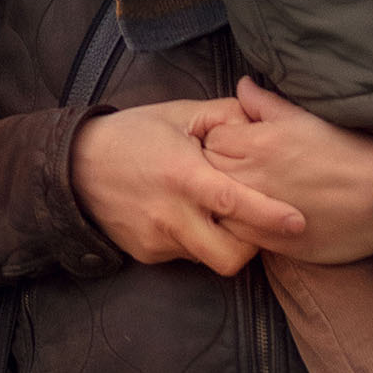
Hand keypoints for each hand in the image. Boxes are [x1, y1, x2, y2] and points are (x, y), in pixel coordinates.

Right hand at [69, 100, 306, 274]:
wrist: (74, 167)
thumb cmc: (132, 134)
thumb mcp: (177, 114)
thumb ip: (224, 115)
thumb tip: (261, 117)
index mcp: (181, 175)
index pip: (233, 202)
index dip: (268, 215)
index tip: (298, 222)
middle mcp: (170, 214)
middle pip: (228, 255)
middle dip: (251, 247)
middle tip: (255, 224)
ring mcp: (157, 240)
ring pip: (208, 258)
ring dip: (222, 241)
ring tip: (216, 215)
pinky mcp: (147, 255)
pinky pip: (185, 256)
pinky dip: (194, 240)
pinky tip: (184, 217)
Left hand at [188, 77, 372, 264]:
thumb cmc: (348, 152)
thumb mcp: (305, 118)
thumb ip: (265, 102)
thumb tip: (241, 85)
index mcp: (259, 143)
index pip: (211, 136)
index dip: (220, 136)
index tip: (232, 140)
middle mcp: (253, 177)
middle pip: (208, 169)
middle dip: (214, 165)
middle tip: (234, 165)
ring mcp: (260, 212)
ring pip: (217, 204)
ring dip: (223, 197)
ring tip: (241, 191)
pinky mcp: (273, 240)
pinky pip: (236, 233)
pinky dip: (237, 223)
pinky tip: (253, 215)